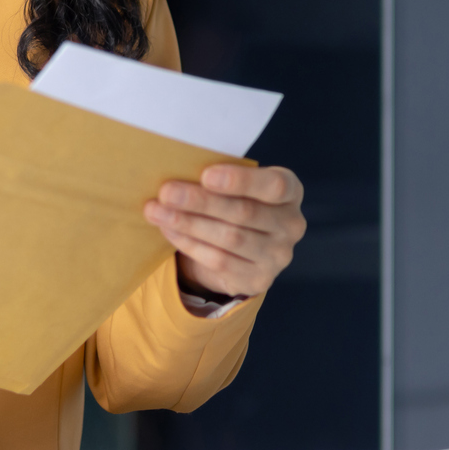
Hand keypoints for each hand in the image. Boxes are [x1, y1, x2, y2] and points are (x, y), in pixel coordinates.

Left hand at [143, 165, 305, 299]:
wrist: (243, 249)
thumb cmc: (235, 202)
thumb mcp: (237, 186)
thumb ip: (219, 178)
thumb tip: (176, 170)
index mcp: (290, 192)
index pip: (274, 185)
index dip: (240, 181)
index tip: (205, 175)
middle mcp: (291, 224)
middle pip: (244, 213)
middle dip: (201, 202)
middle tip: (166, 192)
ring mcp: (278, 256)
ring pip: (229, 238)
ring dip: (188, 224)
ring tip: (157, 211)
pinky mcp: (259, 279)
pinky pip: (219, 260)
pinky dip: (189, 244)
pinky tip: (168, 231)